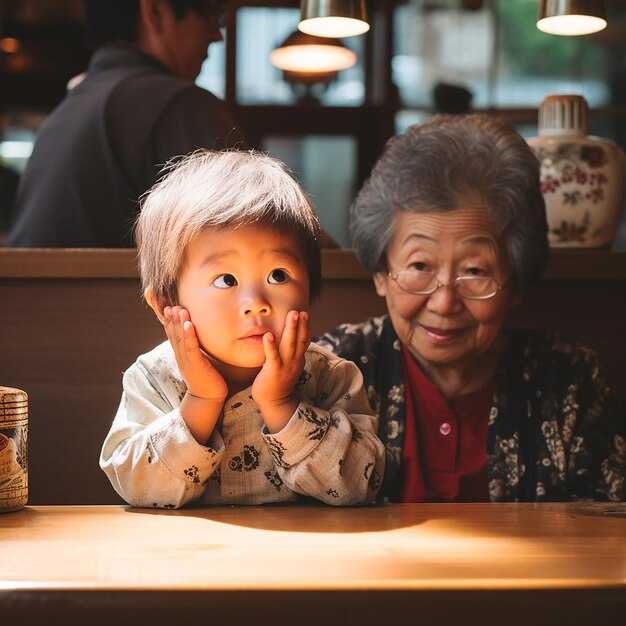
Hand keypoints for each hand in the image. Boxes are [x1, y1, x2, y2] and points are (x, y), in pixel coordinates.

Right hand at [162, 306, 227, 403]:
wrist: (208, 398)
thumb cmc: (207, 378)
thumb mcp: (199, 362)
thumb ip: (197, 351)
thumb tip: (198, 339)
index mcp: (181, 356)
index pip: (173, 336)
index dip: (169, 322)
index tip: (167, 308)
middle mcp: (181, 357)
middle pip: (174, 335)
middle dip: (172, 319)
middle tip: (169, 305)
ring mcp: (187, 361)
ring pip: (180, 339)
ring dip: (179, 323)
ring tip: (178, 309)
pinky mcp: (196, 365)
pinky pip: (191, 348)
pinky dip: (189, 335)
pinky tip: (188, 324)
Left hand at [252, 310, 309, 431]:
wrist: (275, 403)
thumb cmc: (278, 381)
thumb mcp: (288, 365)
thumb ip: (289, 353)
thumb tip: (289, 339)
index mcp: (298, 359)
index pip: (304, 341)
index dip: (305, 327)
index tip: (305, 314)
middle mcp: (295, 361)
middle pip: (300, 340)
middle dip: (301, 324)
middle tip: (301, 311)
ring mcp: (285, 366)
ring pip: (290, 345)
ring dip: (291, 329)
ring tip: (292, 315)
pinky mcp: (273, 371)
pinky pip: (273, 357)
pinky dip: (271, 345)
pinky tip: (268, 335)